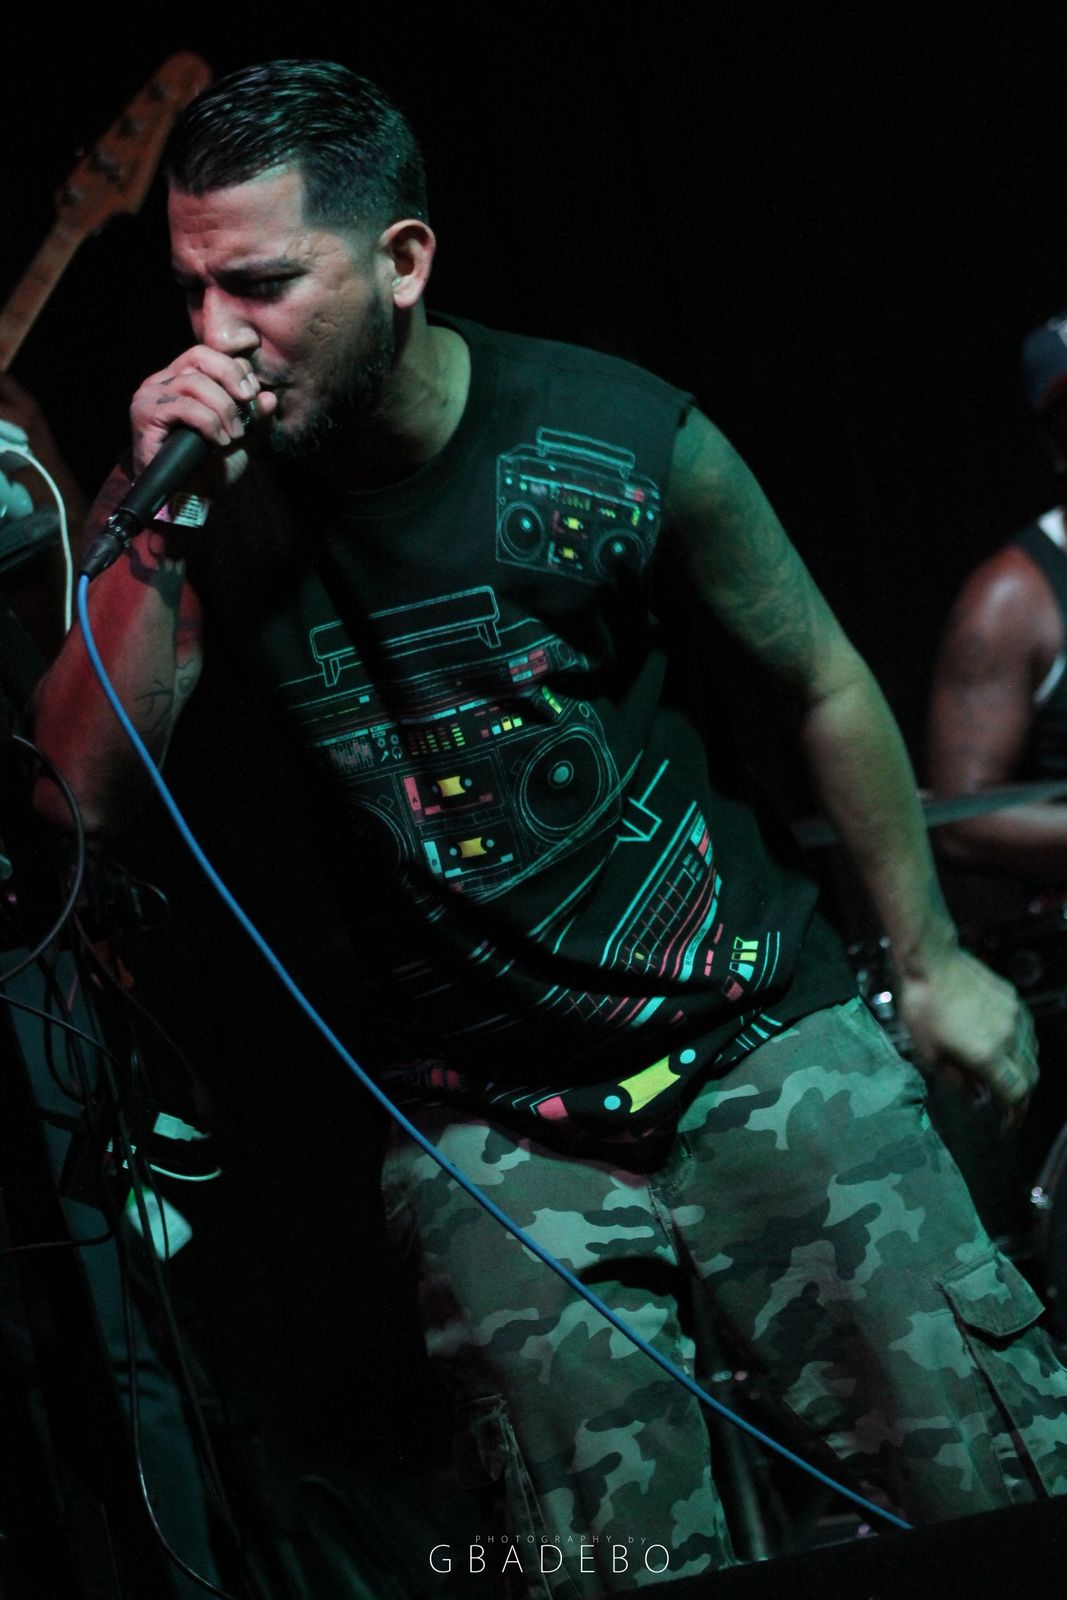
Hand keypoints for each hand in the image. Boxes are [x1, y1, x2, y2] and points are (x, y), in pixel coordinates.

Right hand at [130, 346, 276, 493]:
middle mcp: (162, 381)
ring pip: (194, 382)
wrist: (186, 498)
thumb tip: (269, 396)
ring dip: (222, 408)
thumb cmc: (208, 467)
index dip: (234, 369)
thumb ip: (256, 418)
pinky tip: (219, 441)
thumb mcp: (241, 440)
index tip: (252, 393)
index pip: (208, 354)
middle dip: (231, 377)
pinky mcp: (145, 414)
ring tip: (233, 434)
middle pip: (200, 357)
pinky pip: (184, 407)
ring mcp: (151, 396)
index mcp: (182, 379)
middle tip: (248, 402)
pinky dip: (208, 423)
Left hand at [896, 946, 1036, 1127]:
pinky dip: (1022, 1049)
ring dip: (1023, 1074)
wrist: (931, 962)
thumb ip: (957, 1081)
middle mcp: (1008, 1036)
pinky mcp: (1014, 1000)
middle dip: (1021, 1099)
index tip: (1005, 1127)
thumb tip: (978, 1098)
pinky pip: (1027, 1033)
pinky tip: (1005, 1051)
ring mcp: (1015, 1016)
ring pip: (1032, 1055)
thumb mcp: (929, 1053)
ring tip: (1005, 1081)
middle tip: (1007, 1110)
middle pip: (1030, 1078)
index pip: (1015, 1094)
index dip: (1013, 1116)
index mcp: (987, 1054)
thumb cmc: (922, 1006)